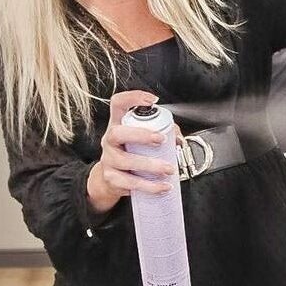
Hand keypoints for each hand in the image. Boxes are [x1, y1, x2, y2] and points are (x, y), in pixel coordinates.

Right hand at [87, 90, 177, 213]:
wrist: (110, 179)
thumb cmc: (129, 152)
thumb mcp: (139, 139)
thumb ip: (161, 131)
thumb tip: (177, 137)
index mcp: (117, 124)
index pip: (118, 104)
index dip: (133, 98)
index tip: (152, 100)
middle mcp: (109, 140)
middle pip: (118, 133)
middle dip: (141, 135)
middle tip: (161, 140)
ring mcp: (108, 160)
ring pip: (126, 161)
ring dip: (150, 165)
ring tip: (168, 169)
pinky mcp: (112, 179)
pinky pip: (130, 183)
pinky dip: (149, 186)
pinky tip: (162, 187)